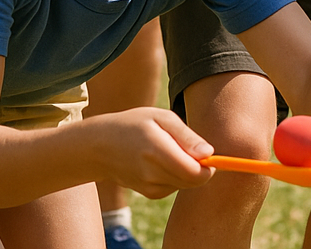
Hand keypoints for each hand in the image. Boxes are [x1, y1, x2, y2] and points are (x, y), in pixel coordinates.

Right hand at [89, 107, 214, 199]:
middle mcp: (152, 172)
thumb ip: (186, 135)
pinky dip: (175, 176)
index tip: (208, 154)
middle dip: (200, 168)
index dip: (208, 166)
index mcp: (156, 149)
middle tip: (188, 147)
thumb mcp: (160, 117)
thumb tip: (209, 153)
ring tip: (169, 150)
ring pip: (185, 184)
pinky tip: (160, 161)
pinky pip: (174, 187)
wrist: (101, 146)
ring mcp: (150, 186)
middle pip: (193, 181)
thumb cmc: (134, 124)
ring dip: (187, 171)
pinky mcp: (150, 194)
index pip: (194, 172)